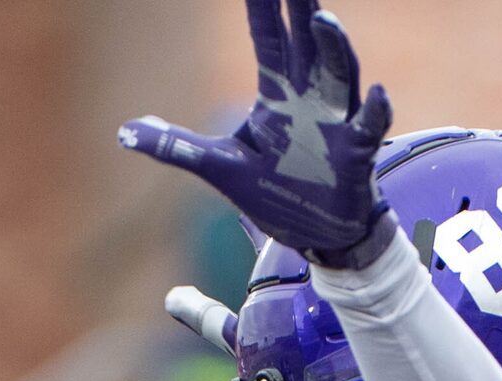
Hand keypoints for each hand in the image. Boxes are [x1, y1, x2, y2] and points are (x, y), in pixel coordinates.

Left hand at [118, 0, 395, 267]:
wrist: (318, 236)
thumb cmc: (276, 194)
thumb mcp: (220, 169)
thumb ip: (178, 146)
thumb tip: (123, 131)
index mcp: (277, 95)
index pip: (268, 37)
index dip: (263, 3)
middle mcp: (309, 99)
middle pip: (306, 41)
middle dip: (302, 5)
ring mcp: (335, 123)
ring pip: (339, 74)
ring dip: (334, 48)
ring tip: (322, 20)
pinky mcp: (356, 154)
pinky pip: (369, 127)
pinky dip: (375, 111)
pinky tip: (378, 93)